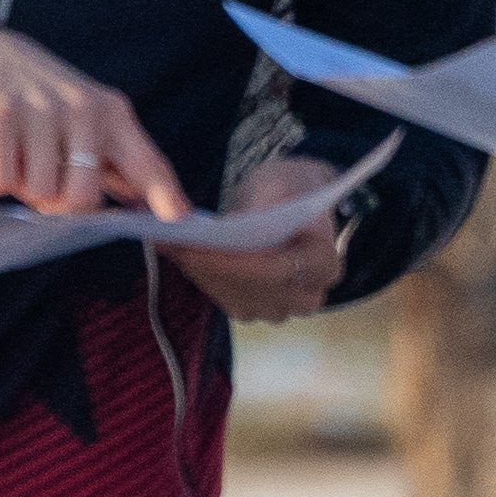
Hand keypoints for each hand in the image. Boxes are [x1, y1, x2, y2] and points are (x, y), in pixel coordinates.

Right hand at [0, 26, 185, 220]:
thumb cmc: (43, 99)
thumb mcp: (89, 118)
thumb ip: (119, 164)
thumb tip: (160, 208)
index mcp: (112, 114)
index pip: (145, 162)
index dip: (164, 194)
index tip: (178, 218)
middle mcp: (83, 109)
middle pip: (83, 197)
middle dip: (59, 204)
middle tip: (47, 180)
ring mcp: (41, 111)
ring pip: (40, 193)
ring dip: (23, 187)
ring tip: (20, 157)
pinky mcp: (1, 115)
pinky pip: (1, 180)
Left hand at [168, 155, 344, 320]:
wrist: (289, 203)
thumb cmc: (287, 191)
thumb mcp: (278, 186)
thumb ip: (260, 209)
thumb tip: (229, 229)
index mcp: (325, 261)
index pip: (278, 270)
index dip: (235, 263)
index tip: (196, 246)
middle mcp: (308, 294)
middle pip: (253, 289)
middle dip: (208, 267)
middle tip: (171, 243)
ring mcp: (282, 308)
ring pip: (235, 297)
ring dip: (201, 273)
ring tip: (172, 246)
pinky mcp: (256, 310)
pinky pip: (225, 300)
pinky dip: (202, 278)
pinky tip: (182, 256)